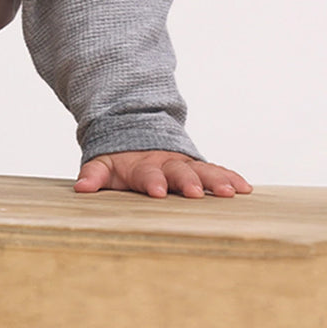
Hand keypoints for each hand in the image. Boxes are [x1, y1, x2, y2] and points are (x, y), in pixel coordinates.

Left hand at [74, 150, 251, 198]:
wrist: (136, 134)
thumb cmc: (119, 161)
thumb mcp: (102, 164)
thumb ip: (93, 175)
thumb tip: (81, 188)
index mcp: (141, 166)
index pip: (147, 175)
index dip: (152, 182)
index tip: (157, 192)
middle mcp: (166, 164)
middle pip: (180, 172)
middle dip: (189, 182)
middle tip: (198, 193)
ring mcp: (184, 165)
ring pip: (203, 171)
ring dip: (217, 181)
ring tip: (233, 192)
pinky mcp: (198, 168)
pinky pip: (217, 171)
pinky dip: (230, 177)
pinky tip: (245, 188)